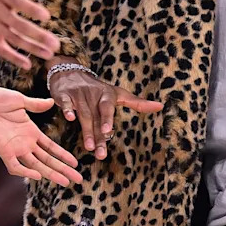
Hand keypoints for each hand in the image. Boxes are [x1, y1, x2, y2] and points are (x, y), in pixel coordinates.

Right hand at [0, 0, 57, 68]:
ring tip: (48, 54)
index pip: (17, 2)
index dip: (31, 10)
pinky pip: (0, 48)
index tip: (47, 17)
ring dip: (31, 48)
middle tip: (56, 44)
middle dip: (38, 35)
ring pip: (12, 39)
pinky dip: (13, 57)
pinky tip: (28, 64)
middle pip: (18, 25)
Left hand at [0, 87, 83, 186]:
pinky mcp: (3, 150)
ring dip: (51, 173)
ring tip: (65, 182)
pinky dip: (25, 172)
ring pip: (36, 165)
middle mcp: (24, 143)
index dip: (62, 155)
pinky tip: (38, 176)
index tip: (75, 162)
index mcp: (30, 131)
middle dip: (63, 169)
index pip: (50, 147)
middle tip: (77, 179)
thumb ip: (35, 104)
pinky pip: (15, 166)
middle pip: (47, 160)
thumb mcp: (19, 100)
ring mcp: (14, 148)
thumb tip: (51, 101)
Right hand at [49, 65, 163, 159]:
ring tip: (89, 148)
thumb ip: (137, 102)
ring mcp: (78, 94)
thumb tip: (160, 106)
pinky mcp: (64, 94)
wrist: (71, 72)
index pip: (108, 108)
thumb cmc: (98, 89)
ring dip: (85, 130)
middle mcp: (93, 94)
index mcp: (106, 94)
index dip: (108, 120)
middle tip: (100, 153)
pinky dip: (67, 109)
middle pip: (96, 116)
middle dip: (98, 134)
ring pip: (83, 114)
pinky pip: (65, 102)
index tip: (109, 132)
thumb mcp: (118, 94)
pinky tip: (69, 118)